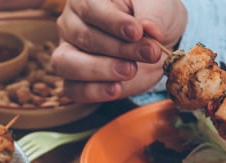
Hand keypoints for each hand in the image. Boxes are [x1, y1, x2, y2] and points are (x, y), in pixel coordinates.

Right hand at [52, 0, 186, 101]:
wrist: (156, 40)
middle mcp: (72, 23)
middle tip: (148, 53)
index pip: (91, 9)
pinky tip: (115, 89)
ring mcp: (69, 52)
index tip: (137, 32)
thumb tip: (148, 30)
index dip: (113, 22)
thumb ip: (152, 15)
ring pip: (68, 63)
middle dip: (119, 49)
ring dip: (100, 70)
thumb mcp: (158, 5)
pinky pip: (73, 89)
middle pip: (84, 37)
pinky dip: (93, 91)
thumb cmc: (153, 14)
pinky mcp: (75, 79)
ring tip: (130, 70)